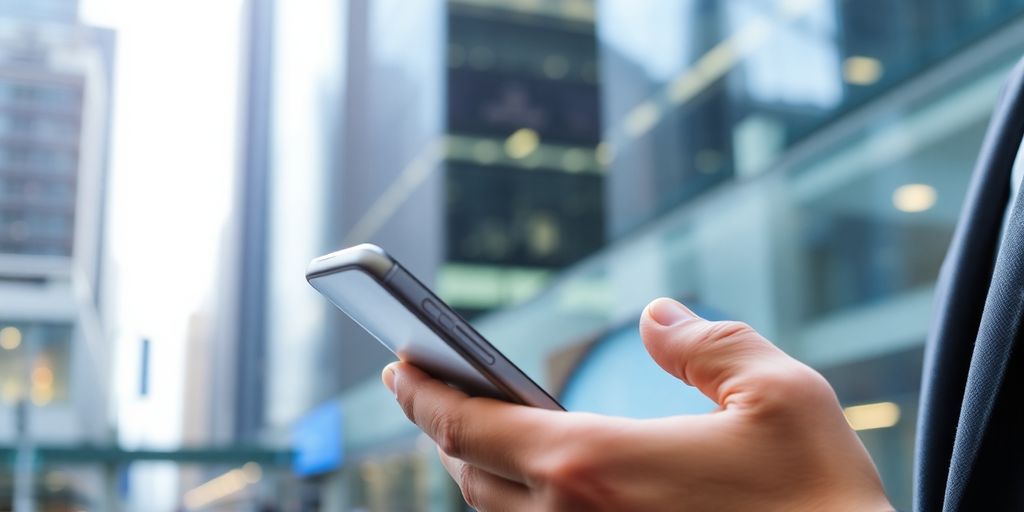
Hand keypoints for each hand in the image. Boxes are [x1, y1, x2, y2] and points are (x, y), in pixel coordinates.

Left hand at [382, 298, 892, 510]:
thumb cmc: (821, 498)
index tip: (395, 365)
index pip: (473, 424)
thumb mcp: (781, 395)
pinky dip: (513, 504)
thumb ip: (708, 344)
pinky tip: (538, 481)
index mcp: (596, 465)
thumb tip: (654, 315)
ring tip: (474, 424)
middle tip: (422, 383)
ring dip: (473, 466)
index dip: (424, 392)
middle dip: (441, 423)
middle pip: (471, 471)